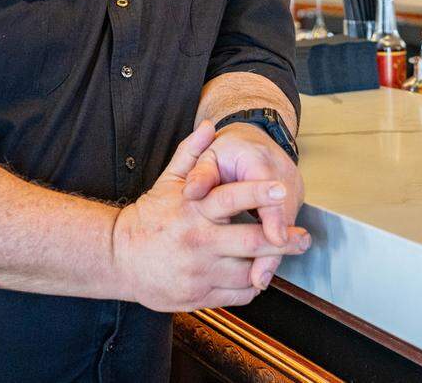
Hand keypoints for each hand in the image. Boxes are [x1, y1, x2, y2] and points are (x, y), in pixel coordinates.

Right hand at [112, 121, 309, 311]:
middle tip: (304, 237)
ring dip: (268, 265)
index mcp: (193, 210)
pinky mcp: (198, 295)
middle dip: (284, 240)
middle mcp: (198, 241)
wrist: (118, 257)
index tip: (282, 189)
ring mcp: (199, 271)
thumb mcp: (167, 182)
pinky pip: (237, 295)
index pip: (232, 198)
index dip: (260, 194)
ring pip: (249, 272)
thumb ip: (191, 153)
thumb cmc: (148, 217)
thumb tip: (210, 125)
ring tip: (281, 255)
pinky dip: (252, 286)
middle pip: (252, 242)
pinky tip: (255, 274)